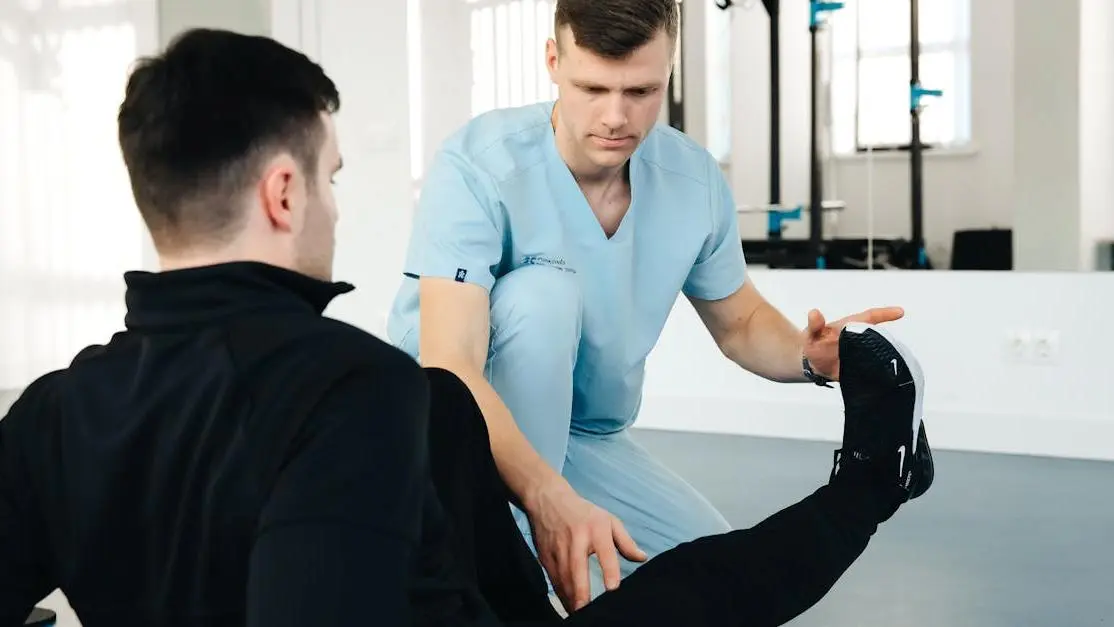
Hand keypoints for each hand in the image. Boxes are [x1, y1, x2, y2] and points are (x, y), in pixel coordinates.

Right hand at [527, 479, 646, 612]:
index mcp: (596, 530)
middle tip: (588, 613)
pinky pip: (554, 580)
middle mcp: (576, 540)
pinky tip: (569, 605)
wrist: (547, 499)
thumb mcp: (608, 520)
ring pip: (564, 580)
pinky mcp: (545, 557)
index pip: (605, 553)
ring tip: (581, 615)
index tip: (613, 590)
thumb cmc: (584, 513)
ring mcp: (558, 549)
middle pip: (578, 571)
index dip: (609, 572)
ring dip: (571, 599)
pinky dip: (561, 594)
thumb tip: (643, 558)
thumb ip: (626, 541)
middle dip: (582, 594)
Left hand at [802, 306, 904, 379]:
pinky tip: (881, 377)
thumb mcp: (812, 333)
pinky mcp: (861, 367)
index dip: (885, 314)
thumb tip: (814, 314)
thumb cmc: (814, 343)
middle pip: (878, 336)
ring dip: (882, 356)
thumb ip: (815, 325)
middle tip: (890, 346)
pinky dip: (877, 372)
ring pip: (878, 352)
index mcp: (850, 326)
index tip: (900, 312)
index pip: (870, 317)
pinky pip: (872, 369)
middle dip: (885, 340)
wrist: (812, 364)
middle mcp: (860, 338)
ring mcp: (862, 352)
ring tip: (889, 362)